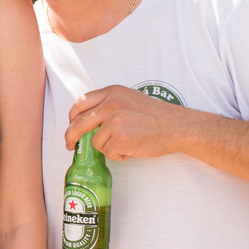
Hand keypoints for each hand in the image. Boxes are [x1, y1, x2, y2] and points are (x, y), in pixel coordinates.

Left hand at [66, 85, 186, 160]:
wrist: (177, 126)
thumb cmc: (155, 115)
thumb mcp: (129, 98)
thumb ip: (108, 104)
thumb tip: (86, 122)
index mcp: (112, 92)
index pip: (80, 103)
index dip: (72, 117)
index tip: (71, 126)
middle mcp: (111, 104)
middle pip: (78, 124)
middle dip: (71, 137)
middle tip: (71, 145)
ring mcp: (115, 122)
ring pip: (95, 142)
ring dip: (107, 148)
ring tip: (126, 144)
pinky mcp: (120, 139)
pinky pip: (108, 153)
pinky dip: (118, 156)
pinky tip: (132, 149)